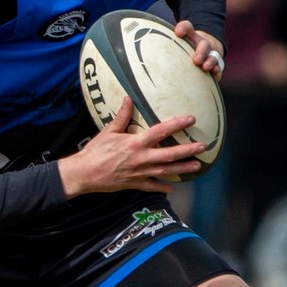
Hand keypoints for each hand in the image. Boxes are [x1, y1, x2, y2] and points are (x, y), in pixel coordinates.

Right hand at [60, 97, 206, 196]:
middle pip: (169, 154)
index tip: (191, 119)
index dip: (177, 124)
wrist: (83, 174)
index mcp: (135, 143)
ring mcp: (139, 173)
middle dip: (187, 150)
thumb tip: (129, 99)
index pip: (161, 131)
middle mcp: (141, 158)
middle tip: (203, 147)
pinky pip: (151, 186)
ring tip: (197, 166)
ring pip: (166, 171)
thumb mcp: (108, 131)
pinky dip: (162, 187)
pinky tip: (172, 188)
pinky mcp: (134, 184)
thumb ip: (122, 116)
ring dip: (182, 169)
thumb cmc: (94, 151)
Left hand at [172, 19, 224, 81]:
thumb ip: (172, 41)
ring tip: (205, 67)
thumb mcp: (180, 43)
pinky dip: (217, 73)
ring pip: (213, 58)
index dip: (184, 28)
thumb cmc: (188, 49)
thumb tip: (162, 44)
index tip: (178, 32)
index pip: (187, 28)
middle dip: (201, 52)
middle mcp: (204, 46)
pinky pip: (218, 71)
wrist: (207, 54)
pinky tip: (214, 75)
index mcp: (193, 37)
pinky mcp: (215, 68)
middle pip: (204, 45)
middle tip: (196, 60)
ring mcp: (211, 57)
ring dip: (210, 62)